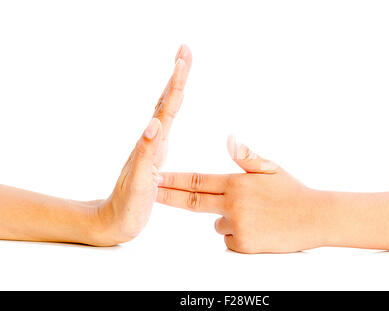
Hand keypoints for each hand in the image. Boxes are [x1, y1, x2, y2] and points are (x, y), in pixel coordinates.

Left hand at [90, 45, 191, 245]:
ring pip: (166, 110)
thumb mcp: (139, 182)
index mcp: (153, 143)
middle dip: (178, 76)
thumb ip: (146, 153)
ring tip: (182, 69)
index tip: (183, 58)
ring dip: (175, 88)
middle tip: (185, 52)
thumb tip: (155, 124)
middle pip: (167, 101)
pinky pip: (166, 125)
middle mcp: (153, 140)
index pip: (167, 107)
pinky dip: (172, 108)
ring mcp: (154, 146)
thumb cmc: (126, 206)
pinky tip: (172, 107)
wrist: (112, 221)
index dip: (177, 83)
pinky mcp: (155, 155)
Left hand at [157, 135, 330, 252]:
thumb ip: (245, 156)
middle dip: (168, 196)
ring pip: (216, 223)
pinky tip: (257, 228)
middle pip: (192, 202)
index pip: (197, 181)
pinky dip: (236, 234)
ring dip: (225, 218)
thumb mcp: (270, 168)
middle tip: (150, 193)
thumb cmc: (292, 191)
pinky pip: (229, 239)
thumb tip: (229, 138)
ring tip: (254, 215)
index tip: (156, 176)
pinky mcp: (243, 245)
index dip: (174, 179)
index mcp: (237, 183)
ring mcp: (237, 226)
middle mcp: (233, 205)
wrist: (314, 218)